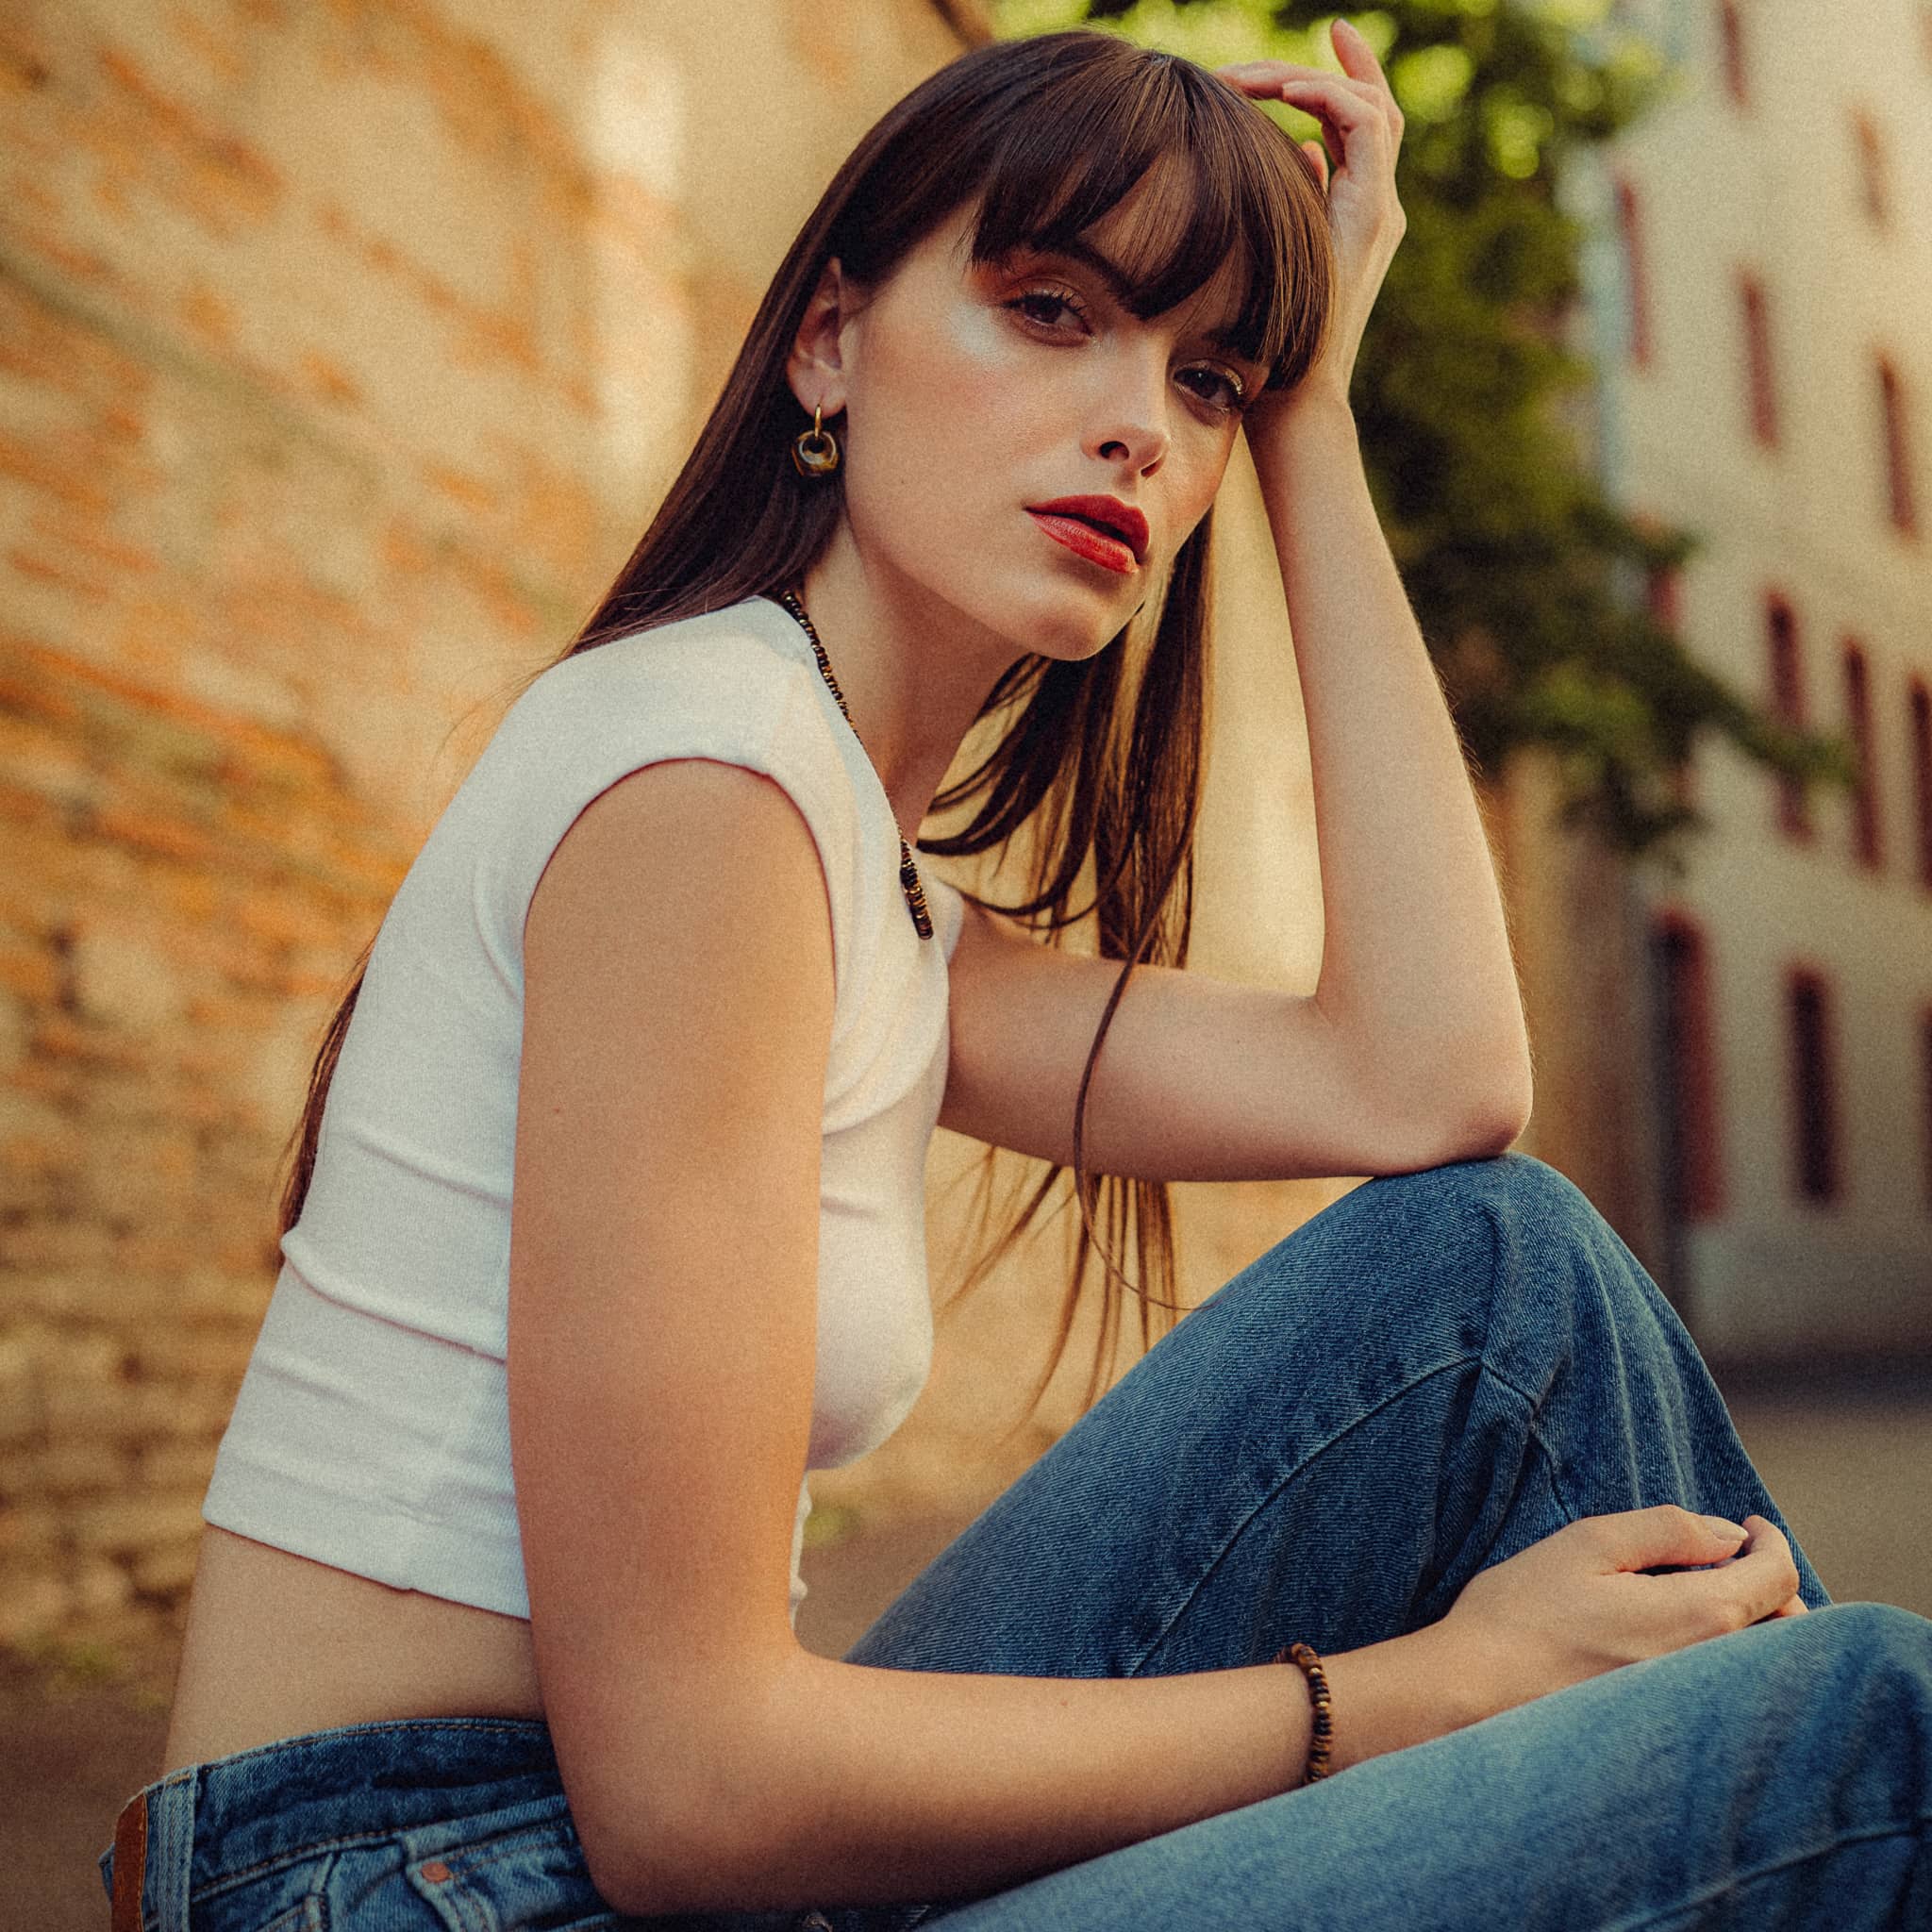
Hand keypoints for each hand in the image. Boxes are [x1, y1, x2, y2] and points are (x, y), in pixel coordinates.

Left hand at [1215, 17, 1406, 411]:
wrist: (1297, 396)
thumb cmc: (1272, 344)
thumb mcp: (1273, 259)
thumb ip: (1293, 203)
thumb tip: (1292, 153)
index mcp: (1356, 212)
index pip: (1360, 125)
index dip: (1344, 75)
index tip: (1327, 32)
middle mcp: (1376, 206)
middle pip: (1373, 108)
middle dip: (1338, 62)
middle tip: (1299, 36)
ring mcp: (1378, 211)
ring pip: (1369, 110)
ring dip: (1311, 80)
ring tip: (1255, 75)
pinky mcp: (1371, 218)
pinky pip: (1362, 131)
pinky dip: (1328, 99)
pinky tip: (1283, 94)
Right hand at [1436, 1507, 1808, 1719]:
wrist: (1472, 1694)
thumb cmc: (1521, 1614)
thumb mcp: (1588, 1544)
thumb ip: (1668, 1531)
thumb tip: (1730, 1535)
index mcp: (1697, 1618)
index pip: (1776, 1579)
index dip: (1772, 1543)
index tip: (1750, 1526)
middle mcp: (1711, 1673)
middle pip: (1788, 1632)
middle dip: (1774, 1589)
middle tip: (1735, 1559)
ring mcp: (1695, 1709)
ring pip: (1761, 1666)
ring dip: (1756, 1627)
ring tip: (1713, 1596)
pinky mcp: (1673, 1731)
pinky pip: (1728, 1691)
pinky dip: (1729, 1660)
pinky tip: (1683, 1641)